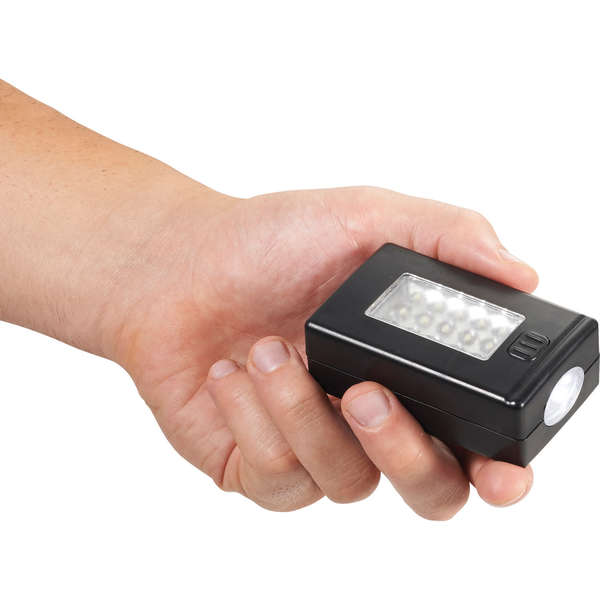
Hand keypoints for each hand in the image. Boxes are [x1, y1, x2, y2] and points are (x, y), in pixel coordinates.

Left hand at [110, 186, 536, 517]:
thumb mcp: (366, 218)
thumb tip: (521, 275)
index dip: (500, 466)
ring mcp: (315, 448)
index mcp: (408, 370)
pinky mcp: (258, 467)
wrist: (178, 267)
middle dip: (405, 451)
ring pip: (346, 480)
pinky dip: (255, 420)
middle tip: (367, 393)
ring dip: (306, 414)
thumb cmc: (270, 243)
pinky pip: (277, 476)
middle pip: (429, 486)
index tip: (503, 470)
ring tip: (271, 349)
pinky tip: (231, 373)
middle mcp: (369, 419)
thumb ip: (447, 238)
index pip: (476, 438)